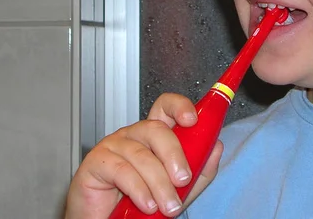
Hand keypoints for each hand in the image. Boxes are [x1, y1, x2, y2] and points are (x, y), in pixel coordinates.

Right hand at [64, 93, 223, 218]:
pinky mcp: (96, 162)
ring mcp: (114, 145)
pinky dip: (139, 190)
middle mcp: (134, 135)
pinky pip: (121, 171)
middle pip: (155, 128)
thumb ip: (200, 168)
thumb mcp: (180, 188)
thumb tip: (217, 147)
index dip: (179, 106)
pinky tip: (148, 205)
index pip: (165, 106)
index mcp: (154, 135)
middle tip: (183, 179)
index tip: (192, 119)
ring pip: (141, 155)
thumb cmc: (142, 202)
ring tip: (168, 206)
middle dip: (174, 154)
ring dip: (159, 183)